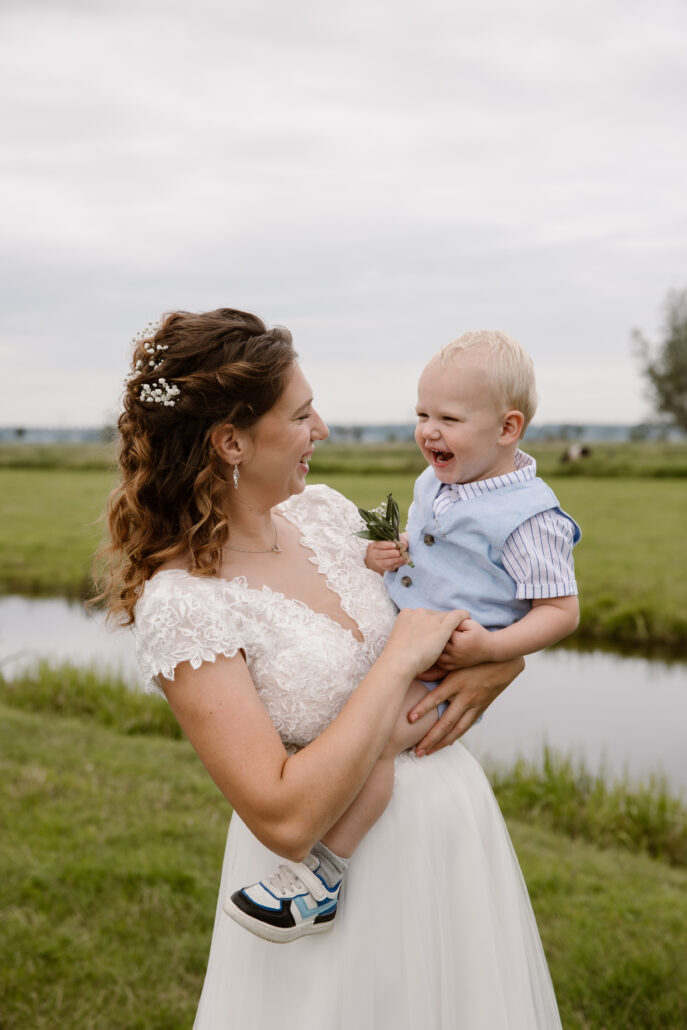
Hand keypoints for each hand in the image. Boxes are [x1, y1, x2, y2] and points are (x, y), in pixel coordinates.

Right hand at [365, 538, 407, 573]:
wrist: (379, 558)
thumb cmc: (387, 546)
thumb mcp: (391, 540)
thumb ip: (398, 540)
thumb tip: (404, 544)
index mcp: (374, 546)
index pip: (379, 544)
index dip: (387, 545)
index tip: (394, 545)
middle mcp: (374, 554)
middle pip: (381, 554)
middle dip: (390, 554)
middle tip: (398, 553)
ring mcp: (378, 562)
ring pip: (385, 562)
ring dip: (395, 560)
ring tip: (403, 558)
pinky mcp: (383, 568)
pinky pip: (390, 567)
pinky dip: (397, 564)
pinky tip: (403, 562)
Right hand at [385, 607, 469, 679]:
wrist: (398, 664)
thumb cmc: (397, 659)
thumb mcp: (400, 641)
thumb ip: (408, 635)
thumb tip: (414, 640)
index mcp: (406, 613)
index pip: (423, 616)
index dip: (430, 624)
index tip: (434, 631)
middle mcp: (419, 612)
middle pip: (434, 615)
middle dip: (439, 623)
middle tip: (445, 634)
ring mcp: (430, 619)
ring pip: (446, 616)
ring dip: (451, 622)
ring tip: (458, 629)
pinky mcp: (442, 627)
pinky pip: (457, 616)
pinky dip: (464, 617)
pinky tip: (469, 618)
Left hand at [408, 657, 525, 753]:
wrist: (503, 660)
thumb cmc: (475, 656)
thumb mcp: (455, 660)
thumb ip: (436, 668)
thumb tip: (414, 671)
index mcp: (456, 682)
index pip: (436, 698)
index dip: (423, 708)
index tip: (409, 719)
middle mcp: (465, 696)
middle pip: (446, 722)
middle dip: (431, 738)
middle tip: (417, 751)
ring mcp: (474, 705)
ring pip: (457, 729)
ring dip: (441, 743)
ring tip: (428, 752)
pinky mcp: (481, 708)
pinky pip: (466, 726)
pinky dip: (455, 736)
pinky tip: (446, 744)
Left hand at [419, 618, 492, 677]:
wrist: (490, 649)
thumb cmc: (479, 634)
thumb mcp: (470, 623)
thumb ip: (456, 619)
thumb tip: (442, 619)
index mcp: (458, 641)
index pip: (441, 631)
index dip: (438, 626)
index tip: (437, 623)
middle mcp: (454, 653)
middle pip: (435, 643)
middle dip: (432, 637)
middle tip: (427, 632)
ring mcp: (453, 661)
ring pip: (434, 655)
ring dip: (431, 649)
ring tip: (428, 641)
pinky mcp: (453, 667)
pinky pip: (439, 663)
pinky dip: (434, 658)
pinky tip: (433, 651)